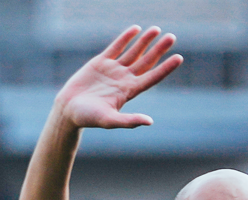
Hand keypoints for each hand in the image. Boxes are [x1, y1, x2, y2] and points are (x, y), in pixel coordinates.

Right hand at [54, 25, 183, 129]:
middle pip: (146, 61)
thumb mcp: (109, 120)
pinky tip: (136, 29)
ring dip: (145, 41)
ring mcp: (114, 70)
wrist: (68, 110)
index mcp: (129, 91)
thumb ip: (129, 121)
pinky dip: (126, 38)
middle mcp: (124, 79)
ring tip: (157, 29)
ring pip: (134, 52)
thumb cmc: (88, 118)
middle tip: (172, 37)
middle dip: (159, 49)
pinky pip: (116, 47)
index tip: (179, 57)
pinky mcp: (101, 62)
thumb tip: (149, 122)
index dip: (166, 67)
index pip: (152, 77)